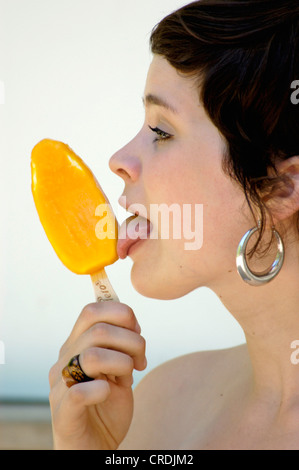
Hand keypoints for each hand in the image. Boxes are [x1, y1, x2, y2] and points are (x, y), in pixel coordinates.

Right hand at [49, 301, 146, 449]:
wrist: (94, 447)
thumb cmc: (106, 406)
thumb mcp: (116, 369)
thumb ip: (118, 345)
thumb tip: (130, 320)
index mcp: (75, 346)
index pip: (92, 311)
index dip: (121, 314)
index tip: (137, 331)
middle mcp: (64, 361)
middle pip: (98, 331)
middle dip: (132, 342)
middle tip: (140, 361)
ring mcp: (60, 387)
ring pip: (91, 357)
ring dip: (122, 364)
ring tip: (128, 379)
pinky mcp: (63, 414)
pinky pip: (78, 393)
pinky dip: (102, 390)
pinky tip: (110, 393)